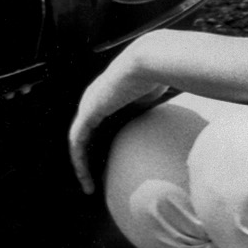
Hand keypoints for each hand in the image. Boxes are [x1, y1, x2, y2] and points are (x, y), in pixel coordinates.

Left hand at [68, 43, 169, 194]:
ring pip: (78, 141)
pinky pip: (77, 140)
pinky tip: (83, 174)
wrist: (149, 62)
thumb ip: (151, 114)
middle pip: (85, 135)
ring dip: (80, 164)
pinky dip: (78, 158)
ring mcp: (89, 105)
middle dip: (87, 159)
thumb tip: (170, 128)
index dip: (100, 144)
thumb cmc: (158, 76)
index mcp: (108, 98)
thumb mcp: (154, 100)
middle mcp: (93, 100)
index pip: (97, 125)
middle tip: (92, 182)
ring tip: (88, 185)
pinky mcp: (89, 112)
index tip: (107, 163)